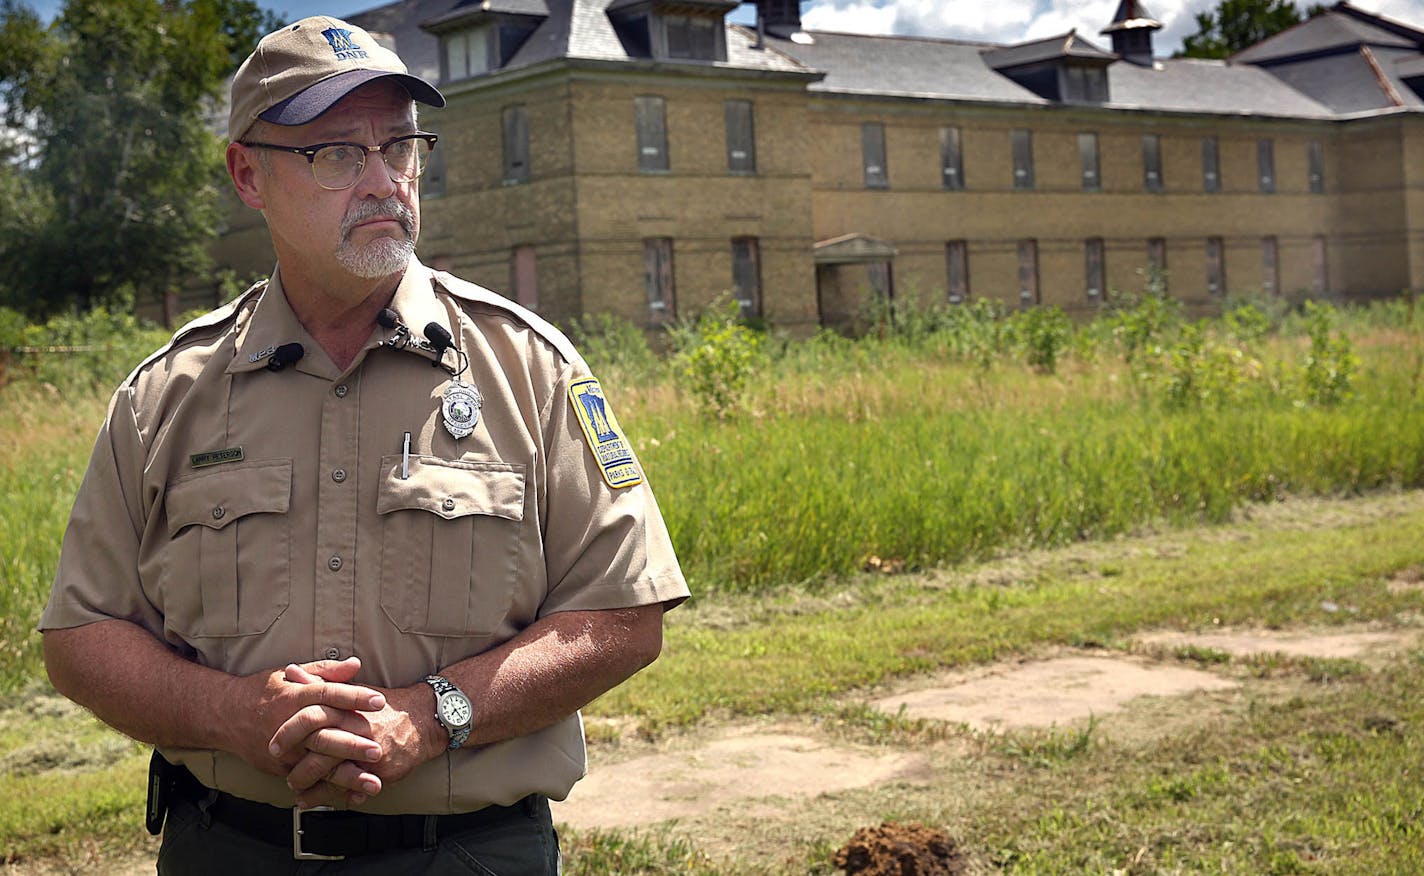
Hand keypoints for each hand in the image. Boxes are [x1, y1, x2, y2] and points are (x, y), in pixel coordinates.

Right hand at [225, 657, 385, 777]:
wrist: (225, 715)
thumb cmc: (263, 691)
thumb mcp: (290, 674)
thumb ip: (325, 671)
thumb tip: (356, 664)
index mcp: (294, 697)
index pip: (328, 695)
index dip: (355, 697)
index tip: (380, 701)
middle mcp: (289, 724)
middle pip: (323, 735)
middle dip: (352, 745)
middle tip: (378, 750)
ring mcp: (284, 750)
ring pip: (317, 764)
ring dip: (346, 775)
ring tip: (372, 782)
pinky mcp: (280, 767)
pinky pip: (308, 779)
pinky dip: (330, 788)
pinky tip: (353, 793)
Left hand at [271, 662, 438, 807]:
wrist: (423, 719)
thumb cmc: (384, 706)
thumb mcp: (351, 690)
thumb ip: (319, 682)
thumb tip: (290, 671)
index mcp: (347, 708)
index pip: (311, 718)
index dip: (289, 733)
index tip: (273, 744)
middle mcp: (356, 729)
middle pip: (318, 749)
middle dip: (297, 764)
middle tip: (282, 772)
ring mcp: (367, 751)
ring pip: (331, 773)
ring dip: (310, 785)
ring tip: (296, 789)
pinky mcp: (379, 769)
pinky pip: (350, 787)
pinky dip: (333, 797)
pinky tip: (318, 800)